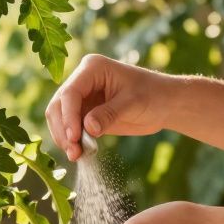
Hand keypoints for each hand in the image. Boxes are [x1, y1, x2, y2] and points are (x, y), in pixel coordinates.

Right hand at [45, 54, 175, 160]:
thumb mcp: (133, 103)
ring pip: (60, 118)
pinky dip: (72, 142)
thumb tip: (88, 128)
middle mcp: (82, 80)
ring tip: (76, 156)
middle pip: (58, 105)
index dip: (68, 116)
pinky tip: (80, 154)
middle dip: (63, 129)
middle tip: (73, 152)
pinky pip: (71, 128)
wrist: (165, 104)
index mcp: (92, 68)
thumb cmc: (153, 95)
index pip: (70, 93)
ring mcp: (82, 97)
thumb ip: (109, 114)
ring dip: (64, 138)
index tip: (74, 138)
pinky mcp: (85, 113)